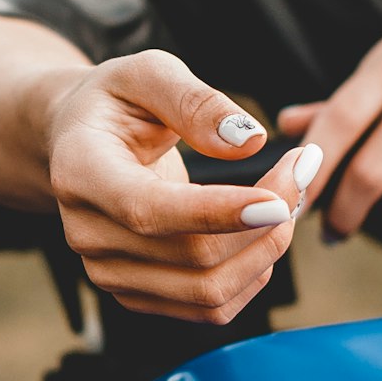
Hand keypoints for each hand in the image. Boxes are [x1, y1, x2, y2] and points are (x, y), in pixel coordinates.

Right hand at [46, 50, 321, 321]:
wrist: (79, 142)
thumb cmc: (117, 102)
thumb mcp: (147, 73)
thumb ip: (195, 101)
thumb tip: (248, 142)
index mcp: (80, 173)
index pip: (148, 211)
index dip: (217, 213)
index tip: (279, 200)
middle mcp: (87, 234)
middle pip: (193, 257)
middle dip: (265, 221)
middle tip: (302, 170)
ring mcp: (108, 272)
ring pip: (209, 291)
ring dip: (266, 250)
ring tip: (288, 198)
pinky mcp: (135, 294)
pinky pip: (210, 307)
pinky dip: (252, 273)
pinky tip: (262, 230)